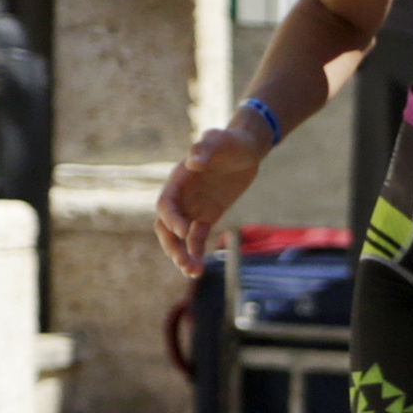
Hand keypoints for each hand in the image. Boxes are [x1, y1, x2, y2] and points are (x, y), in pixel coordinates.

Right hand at [152, 122, 268, 276]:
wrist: (245, 149)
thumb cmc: (229, 142)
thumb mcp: (219, 140)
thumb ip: (205, 149)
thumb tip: (193, 161)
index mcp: (179, 180)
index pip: (166, 204)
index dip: (172, 219)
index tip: (186, 232)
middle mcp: (181, 196)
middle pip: (166, 225)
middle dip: (172, 244)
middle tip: (183, 262)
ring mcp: (193, 207)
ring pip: (180, 236)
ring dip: (182, 253)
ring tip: (192, 272)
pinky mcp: (207, 215)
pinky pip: (197, 236)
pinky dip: (196, 251)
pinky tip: (200, 267)